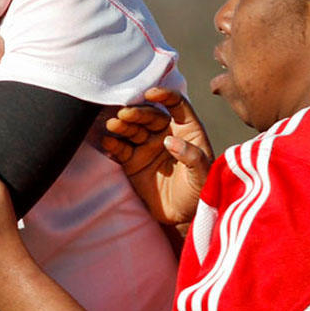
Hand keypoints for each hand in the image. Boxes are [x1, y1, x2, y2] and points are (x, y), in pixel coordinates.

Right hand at [101, 88, 212, 225]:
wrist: (183, 217)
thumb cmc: (200, 193)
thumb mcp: (203, 175)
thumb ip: (192, 156)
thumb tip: (170, 140)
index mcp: (187, 131)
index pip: (177, 105)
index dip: (165, 95)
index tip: (151, 93)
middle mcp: (166, 134)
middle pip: (150, 115)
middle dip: (137, 112)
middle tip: (124, 113)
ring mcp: (147, 147)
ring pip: (133, 129)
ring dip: (122, 125)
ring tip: (112, 125)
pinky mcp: (133, 161)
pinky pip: (121, 148)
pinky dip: (113, 144)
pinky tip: (107, 141)